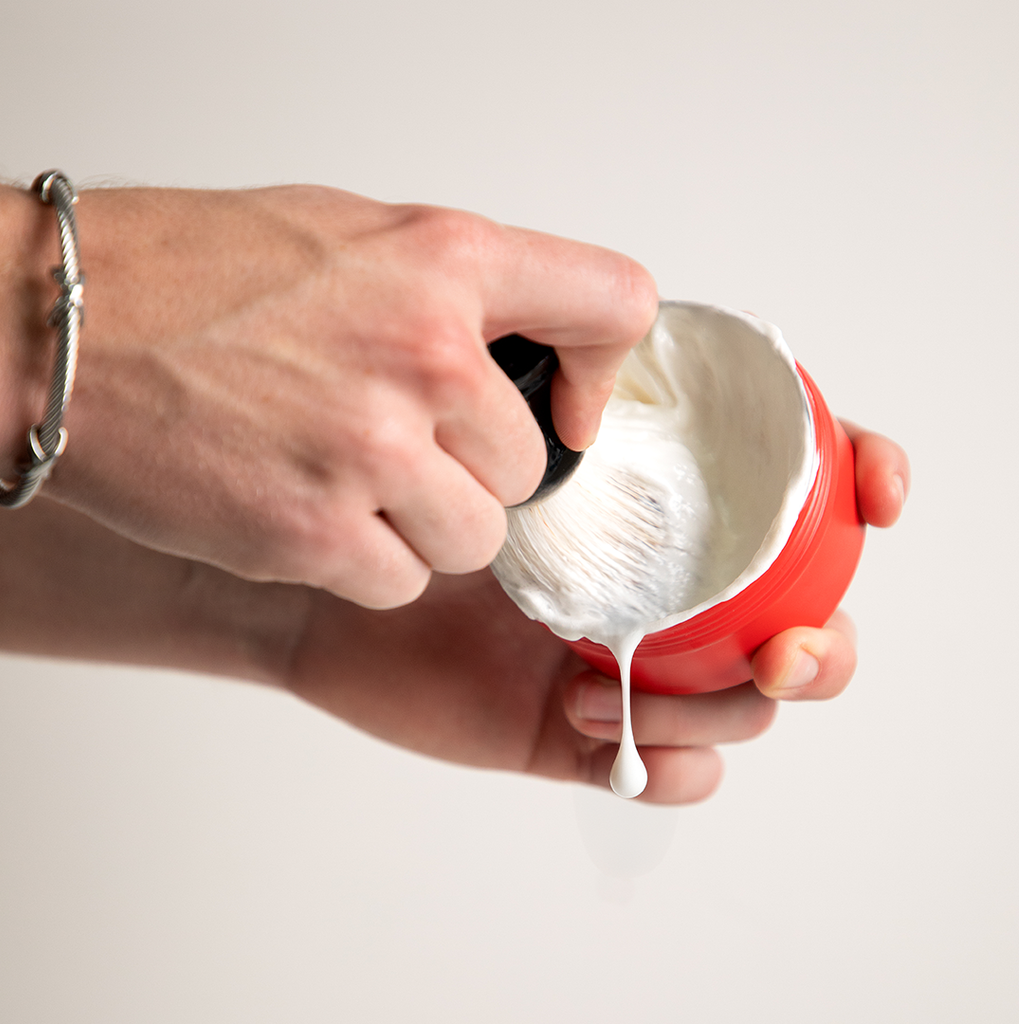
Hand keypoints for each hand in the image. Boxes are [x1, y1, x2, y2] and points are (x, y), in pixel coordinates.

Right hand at [0, 183, 656, 608]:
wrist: (65, 330)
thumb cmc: (197, 275)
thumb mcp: (353, 237)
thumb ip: (456, 291)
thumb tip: (537, 353)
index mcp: (447, 262)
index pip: (615, 305)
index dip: (605, 369)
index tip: (574, 405)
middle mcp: (425, 354)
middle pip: (530, 467)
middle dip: (474, 473)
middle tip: (398, 446)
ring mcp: (373, 449)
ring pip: (474, 540)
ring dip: (423, 527)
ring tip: (345, 481)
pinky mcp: (318, 534)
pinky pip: (400, 582)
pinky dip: (363, 564)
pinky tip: (306, 512)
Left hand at [0, 424, 905, 805]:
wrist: (295, 545)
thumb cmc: (377, 447)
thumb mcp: (472, 375)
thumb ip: (553, 347)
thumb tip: (619, 366)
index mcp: (650, 488)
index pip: (789, 487)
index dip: (856, 485)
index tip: (878, 489)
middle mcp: (645, 573)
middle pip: (783, 611)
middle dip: (821, 632)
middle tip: (789, 638)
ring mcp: (608, 651)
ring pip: (728, 698)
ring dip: (739, 704)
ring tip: (679, 683)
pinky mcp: (558, 721)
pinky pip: (648, 768)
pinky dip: (665, 768)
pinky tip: (620, 738)